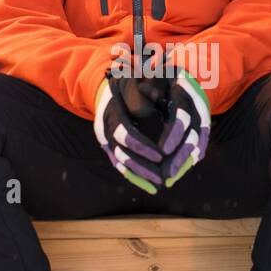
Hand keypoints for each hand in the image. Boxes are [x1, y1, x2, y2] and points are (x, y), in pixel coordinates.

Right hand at [93, 71, 165, 194]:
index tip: (162, 155)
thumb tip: (165, 102)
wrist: (111, 88)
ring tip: (160, 184)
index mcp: (110, 109)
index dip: (142, 146)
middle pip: (121, 153)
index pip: (124, 132)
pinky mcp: (110, 149)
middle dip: (144, 167)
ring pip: (121, 163)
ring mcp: (105, 140)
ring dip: (141, 175)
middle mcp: (104, 127)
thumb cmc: (131, 83)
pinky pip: (121, 166)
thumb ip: (151, 93)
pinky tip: (150, 187)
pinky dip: (136, 177)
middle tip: (164, 177)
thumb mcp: (140, 82)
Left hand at [155, 68, 210, 186]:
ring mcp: (202, 117)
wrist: (184, 73)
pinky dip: (188, 160)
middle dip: (180, 157)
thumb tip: (142, 88)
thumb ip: (147, 82)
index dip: (174, 133)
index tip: (163, 150)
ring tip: (170, 179)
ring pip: (197, 144)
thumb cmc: (159, 74)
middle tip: (166, 175)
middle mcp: (197, 105)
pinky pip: (199, 146)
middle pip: (193, 135)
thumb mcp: (152, 73)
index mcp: (183, 89)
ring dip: (184, 163)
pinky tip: (179, 172)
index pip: (182, 115)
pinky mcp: (201, 127)